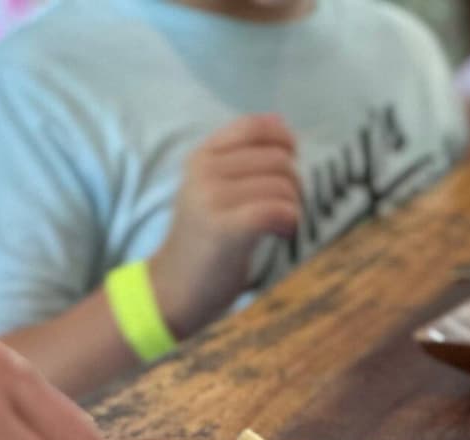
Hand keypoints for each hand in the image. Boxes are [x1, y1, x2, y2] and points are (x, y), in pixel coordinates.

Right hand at [148, 116, 300, 339]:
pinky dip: (290, 223)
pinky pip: (278, 211)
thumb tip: (280, 122)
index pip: (254, 126)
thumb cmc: (204, 240)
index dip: (283, 141)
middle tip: (285, 209)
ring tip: (280, 225)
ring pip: (283, 187)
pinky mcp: (226, 228)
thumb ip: (241, 157)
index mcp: (201, 156)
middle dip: (294, 185)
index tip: (290, 164)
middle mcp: (204, 171)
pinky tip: (281, 234)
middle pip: (278, 160)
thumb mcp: (213, 188)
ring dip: (294, 208)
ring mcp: (212, 198)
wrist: (174, 286)